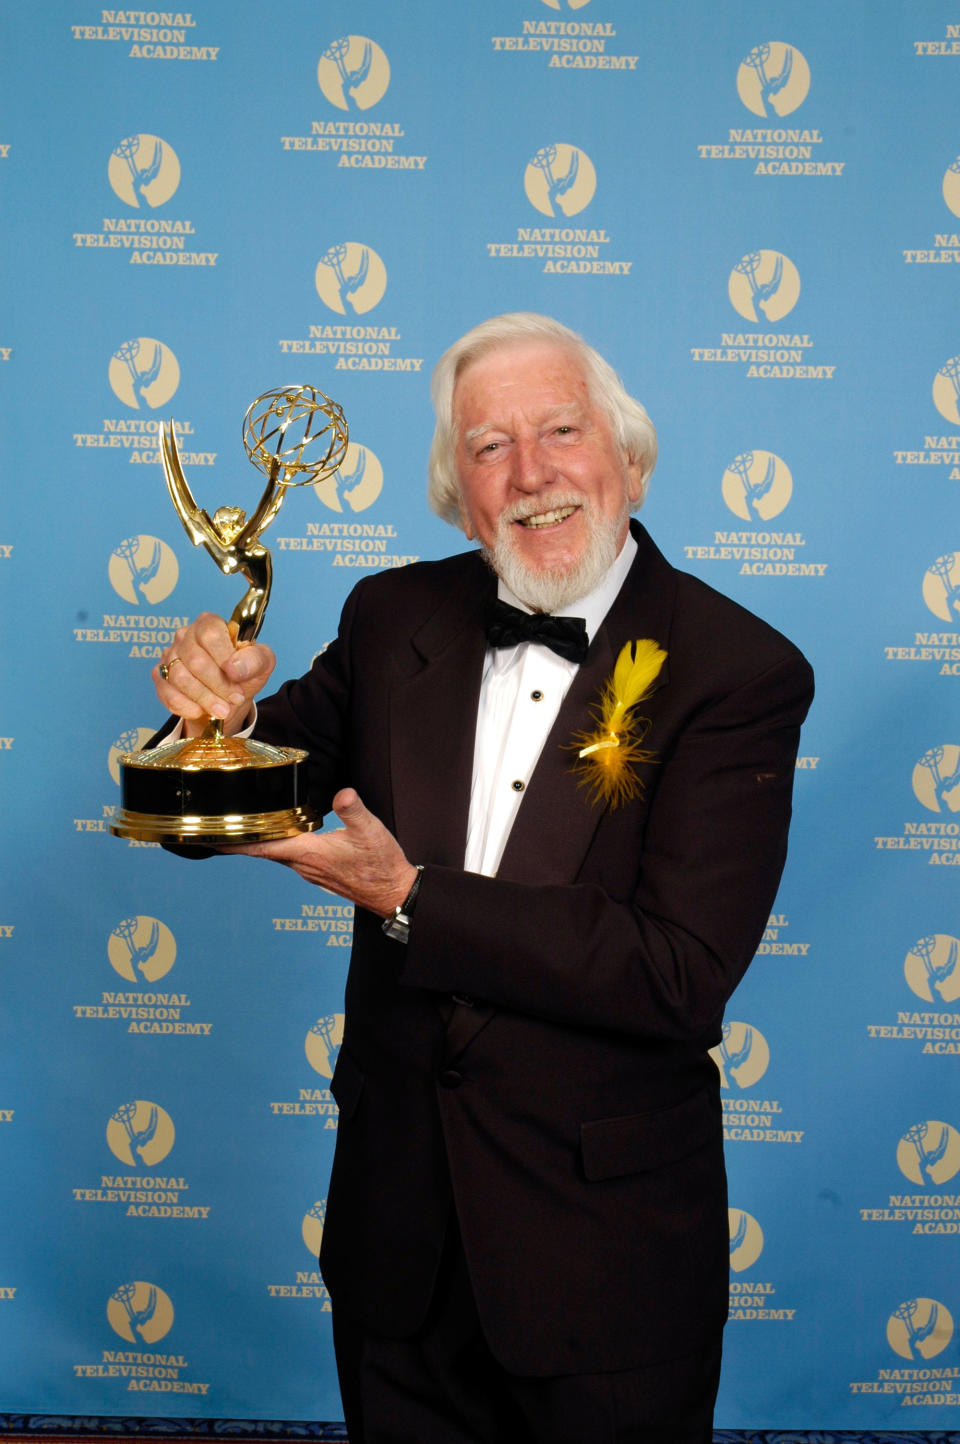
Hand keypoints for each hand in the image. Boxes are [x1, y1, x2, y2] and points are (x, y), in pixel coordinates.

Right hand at [154, 613, 275, 734]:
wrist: (228, 696)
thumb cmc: (243, 672)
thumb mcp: (262, 663)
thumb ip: (255, 660)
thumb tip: (234, 669)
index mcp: (210, 623)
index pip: (211, 634)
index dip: (224, 658)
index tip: (237, 679)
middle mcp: (186, 635)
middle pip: (195, 660)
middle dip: (218, 685)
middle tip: (234, 700)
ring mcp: (170, 655)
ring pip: (180, 677)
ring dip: (204, 698)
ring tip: (222, 710)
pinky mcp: (160, 675)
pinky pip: (167, 692)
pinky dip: (185, 706)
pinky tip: (200, 711)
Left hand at [224, 789, 416, 917]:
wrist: (393, 892)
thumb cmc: (382, 864)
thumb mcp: (371, 831)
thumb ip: (353, 810)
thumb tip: (343, 794)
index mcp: (308, 853)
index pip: (262, 848)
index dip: (234, 843)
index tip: (210, 838)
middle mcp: (303, 866)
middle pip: (263, 851)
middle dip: (241, 839)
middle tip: (220, 825)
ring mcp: (311, 872)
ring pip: (277, 855)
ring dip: (260, 843)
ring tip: (245, 827)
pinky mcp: (320, 873)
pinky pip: (291, 858)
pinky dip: (278, 847)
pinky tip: (282, 836)